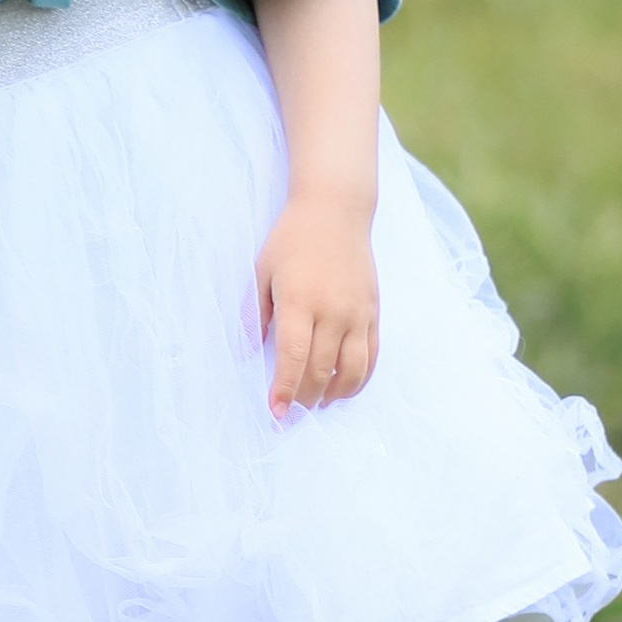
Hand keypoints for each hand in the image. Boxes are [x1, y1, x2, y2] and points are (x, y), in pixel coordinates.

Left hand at [255, 191, 378, 414]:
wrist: (336, 210)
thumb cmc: (291, 239)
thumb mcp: (262, 271)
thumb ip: (255, 313)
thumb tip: (248, 352)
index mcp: (299, 301)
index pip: (294, 357)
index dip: (284, 389)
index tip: (275, 412)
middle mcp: (332, 310)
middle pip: (322, 369)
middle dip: (305, 397)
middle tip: (292, 411)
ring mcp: (358, 313)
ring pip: (352, 370)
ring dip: (334, 394)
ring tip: (318, 403)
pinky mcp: (373, 312)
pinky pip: (371, 356)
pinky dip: (359, 379)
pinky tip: (344, 388)